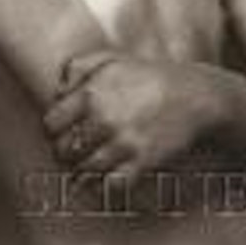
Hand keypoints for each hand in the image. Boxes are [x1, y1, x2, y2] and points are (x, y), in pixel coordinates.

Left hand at [44, 51, 217, 179]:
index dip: (52, 131)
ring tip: (85, 166)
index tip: (58, 133)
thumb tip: (57, 92)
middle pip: (65, 149)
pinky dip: (106, 186)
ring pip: (86, 168)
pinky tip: (105, 180)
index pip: (52, 124)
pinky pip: (114, 184)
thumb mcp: (107, 58)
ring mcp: (124, 142)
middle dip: (65, 152)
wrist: (193, 94)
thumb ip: (74, 68)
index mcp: (90, 93)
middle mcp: (103, 119)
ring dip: (83, 170)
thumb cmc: (148, 75)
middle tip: (70, 152)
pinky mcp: (144, 160)